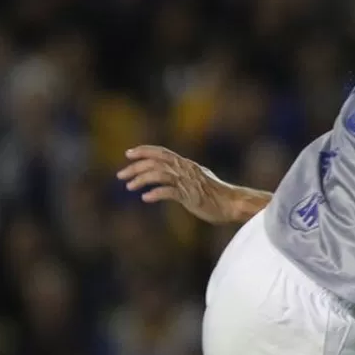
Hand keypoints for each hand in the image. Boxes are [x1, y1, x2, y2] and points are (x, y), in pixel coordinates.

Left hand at [117, 145, 245, 224]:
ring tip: (130, 187)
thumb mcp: (200, 179)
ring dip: (141, 179)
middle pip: (155, 162)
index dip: (144, 151)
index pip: (162, 152)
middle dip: (135, 167)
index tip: (128, 154)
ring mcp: (188, 182)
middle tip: (121, 176)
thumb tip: (173, 176)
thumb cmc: (217, 194)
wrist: (233, 203)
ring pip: (159, 174)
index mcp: (187, 164)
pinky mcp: (190, 195)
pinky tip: (146, 198)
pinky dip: (156, 193)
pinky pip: (169, 192)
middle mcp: (186, 169)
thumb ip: (186, 175)